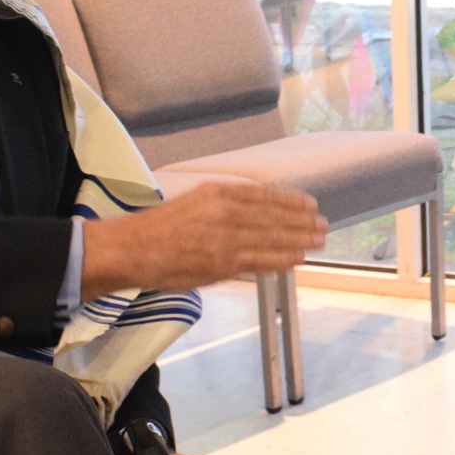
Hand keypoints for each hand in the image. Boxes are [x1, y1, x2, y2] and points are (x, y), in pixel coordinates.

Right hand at [83, 181, 327, 296]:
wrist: (132, 249)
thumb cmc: (156, 229)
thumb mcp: (192, 202)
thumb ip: (222, 207)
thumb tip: (251, 215)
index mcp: (217, 192)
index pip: (264, 195)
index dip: (290, 200)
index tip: (309, 204)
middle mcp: (225, 210)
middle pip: (275, 216)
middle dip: (302, 221)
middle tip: (323, 225)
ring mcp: (226, 237)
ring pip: (273, 237)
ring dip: (299, 239)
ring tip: (317, 241)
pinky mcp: (223, 261)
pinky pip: (261, 260)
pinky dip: (282, 259)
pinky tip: (297, 258)